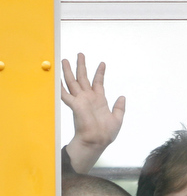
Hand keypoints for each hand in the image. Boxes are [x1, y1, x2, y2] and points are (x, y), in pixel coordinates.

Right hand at [62, 53, 124, 172]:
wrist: (97, 141)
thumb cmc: (106, 133)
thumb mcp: (117, 118)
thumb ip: (119, 107)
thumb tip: (122, 96)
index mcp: (99, 100)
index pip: (98, 83)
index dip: (100, 73)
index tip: (102, 63)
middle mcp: (88, 98)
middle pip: (83, 78)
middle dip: (81, 66)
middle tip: (80, 54)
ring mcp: (80, 100)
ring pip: (73, 82)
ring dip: (68, 71)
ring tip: (65, 60)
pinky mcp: (74, 105)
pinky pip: (64, 93)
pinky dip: (59, 85)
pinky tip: (55, 77)